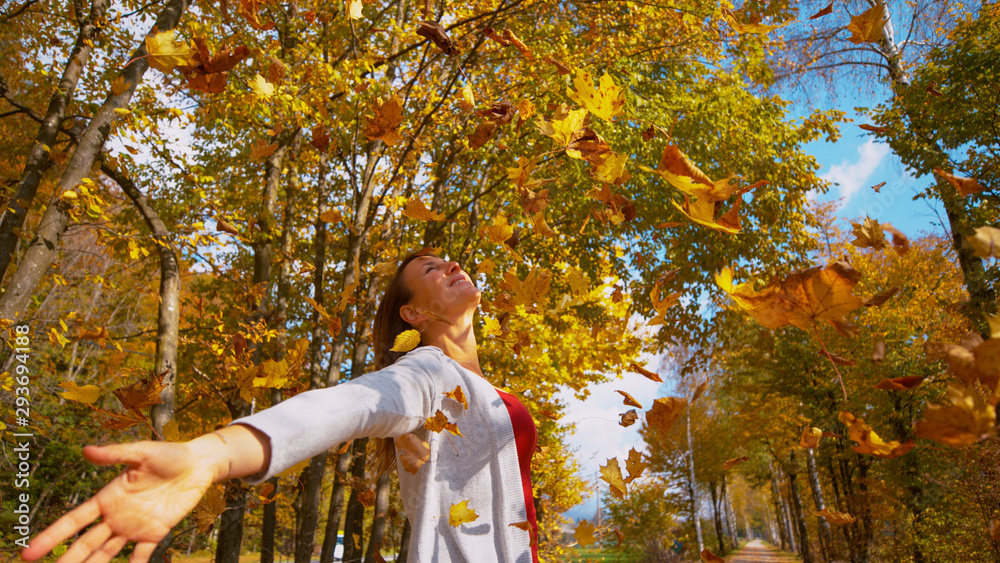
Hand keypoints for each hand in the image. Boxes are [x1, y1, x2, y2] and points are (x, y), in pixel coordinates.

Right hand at [20, 440, 216, 562]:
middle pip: (86, 543)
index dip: (52, 536)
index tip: (30, 554)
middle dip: (68, 559)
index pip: (74, 521)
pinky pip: (140, 556)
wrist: (199, 464)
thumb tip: (86, 450)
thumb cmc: (170, 454)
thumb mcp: (141, 452)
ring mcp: (135, 526)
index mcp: (108, 497)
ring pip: (107, 553)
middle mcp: (117, 515)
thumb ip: (115, 454)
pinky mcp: (156, 533)